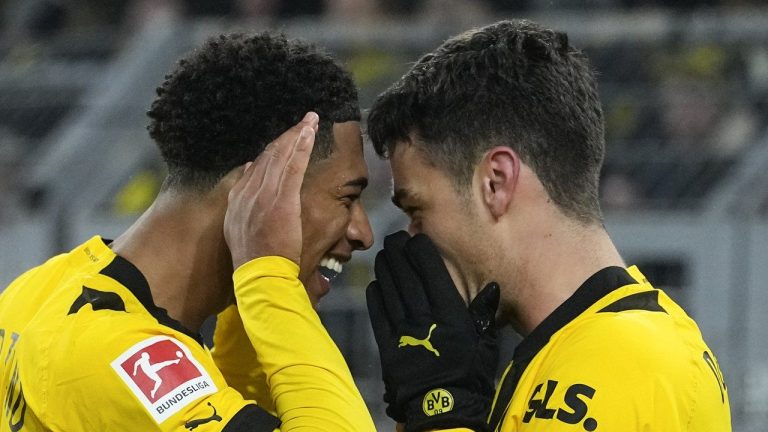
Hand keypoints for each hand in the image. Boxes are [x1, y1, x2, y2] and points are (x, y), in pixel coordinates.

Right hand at [224, 112, 317, 268]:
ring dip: (297, 135)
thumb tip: (248, 173)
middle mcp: (250, 191)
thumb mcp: (238, 228)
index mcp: (239, 199)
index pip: (256, 167)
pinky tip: (309, 131)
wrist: (259, 273)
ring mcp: (266, 193)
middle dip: (286, 137)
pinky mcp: (282, 198)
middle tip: (302, 122)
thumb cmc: (255, 258)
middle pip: (268, 156)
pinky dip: (301, 145)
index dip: (272, 151)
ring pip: (281, 156)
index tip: (283, 141)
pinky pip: (293, 165)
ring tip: (309, 120)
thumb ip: (242, 202)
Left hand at [367, 231, 499, 431]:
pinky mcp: (388, 346)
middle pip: (407, 277)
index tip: (416, 238)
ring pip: (390, 292)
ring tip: (382, 256)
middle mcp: (425, 317)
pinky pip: (378, 316)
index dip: (421, 252)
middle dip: (398, 254)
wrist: (445, 408)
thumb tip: (492, 288)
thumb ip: (484, 313)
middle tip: (392, 239)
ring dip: (384, 270)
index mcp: (450, 314)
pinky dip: (375, 298)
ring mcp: (404, 331)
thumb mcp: (486, 342)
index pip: (432, 273)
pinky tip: (374, 284)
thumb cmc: (471, 374)